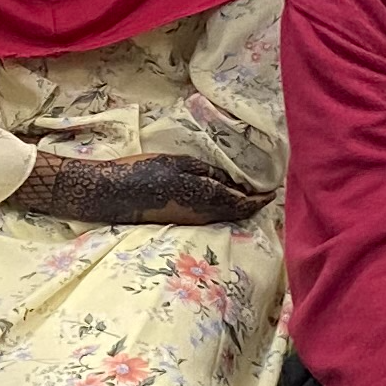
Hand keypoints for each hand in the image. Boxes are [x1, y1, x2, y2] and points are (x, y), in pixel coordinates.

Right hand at [12, 151, 270, 226]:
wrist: (111, 193)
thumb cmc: (145, 171)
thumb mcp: (180, 163)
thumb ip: (210, 173)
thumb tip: (237, 183)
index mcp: (206, 198)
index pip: (243, 202)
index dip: (260, 198)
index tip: (274, 191)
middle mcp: (203, 215)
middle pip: (236, 214)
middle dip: (253, 205)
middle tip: (265, 194)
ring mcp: (191, 221)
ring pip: (224, 217)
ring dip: (239, 208)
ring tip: (249, 196)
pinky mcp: (180, 221)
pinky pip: (211, 218)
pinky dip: (224, 210)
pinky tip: (223, 201)